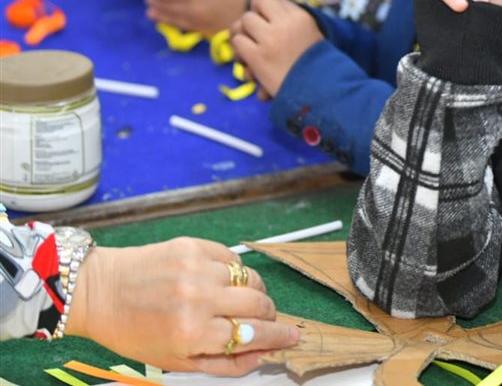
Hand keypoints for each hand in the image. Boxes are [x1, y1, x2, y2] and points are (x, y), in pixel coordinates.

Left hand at [69, 237, 299, 374]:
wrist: (99, 291)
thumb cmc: (133, 332)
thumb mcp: (174, 361)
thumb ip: (222, 363)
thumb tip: (261, 356)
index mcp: (192, 333)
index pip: (252, 335)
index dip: (277, 337)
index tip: (293, 337)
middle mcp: (198, 298)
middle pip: (259, 305)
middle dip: (268, 316)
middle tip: (263, 320)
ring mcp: (197, 268)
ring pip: (252, 279)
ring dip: (254, 292)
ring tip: (239, 300)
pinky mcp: (194, 246)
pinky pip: (233, 260)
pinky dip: (234, 273)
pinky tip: (219, 282)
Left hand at [230, 0, 323, 97]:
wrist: (319, 92)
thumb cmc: (316, 67)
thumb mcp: (312, 36)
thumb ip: (291, 23)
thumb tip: (262, 11)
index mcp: (301, 17)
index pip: (273, 0)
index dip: (266, 11)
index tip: (268, 23)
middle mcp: (285, 23)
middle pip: (257, 4)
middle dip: (254, 18)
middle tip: (255, 33)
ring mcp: (271, 39)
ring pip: (244, 21)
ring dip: (243, 34)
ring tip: (249, 46)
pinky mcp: (258, 56)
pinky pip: (238, 41)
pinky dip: (240, 51)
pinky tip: (248, 61)